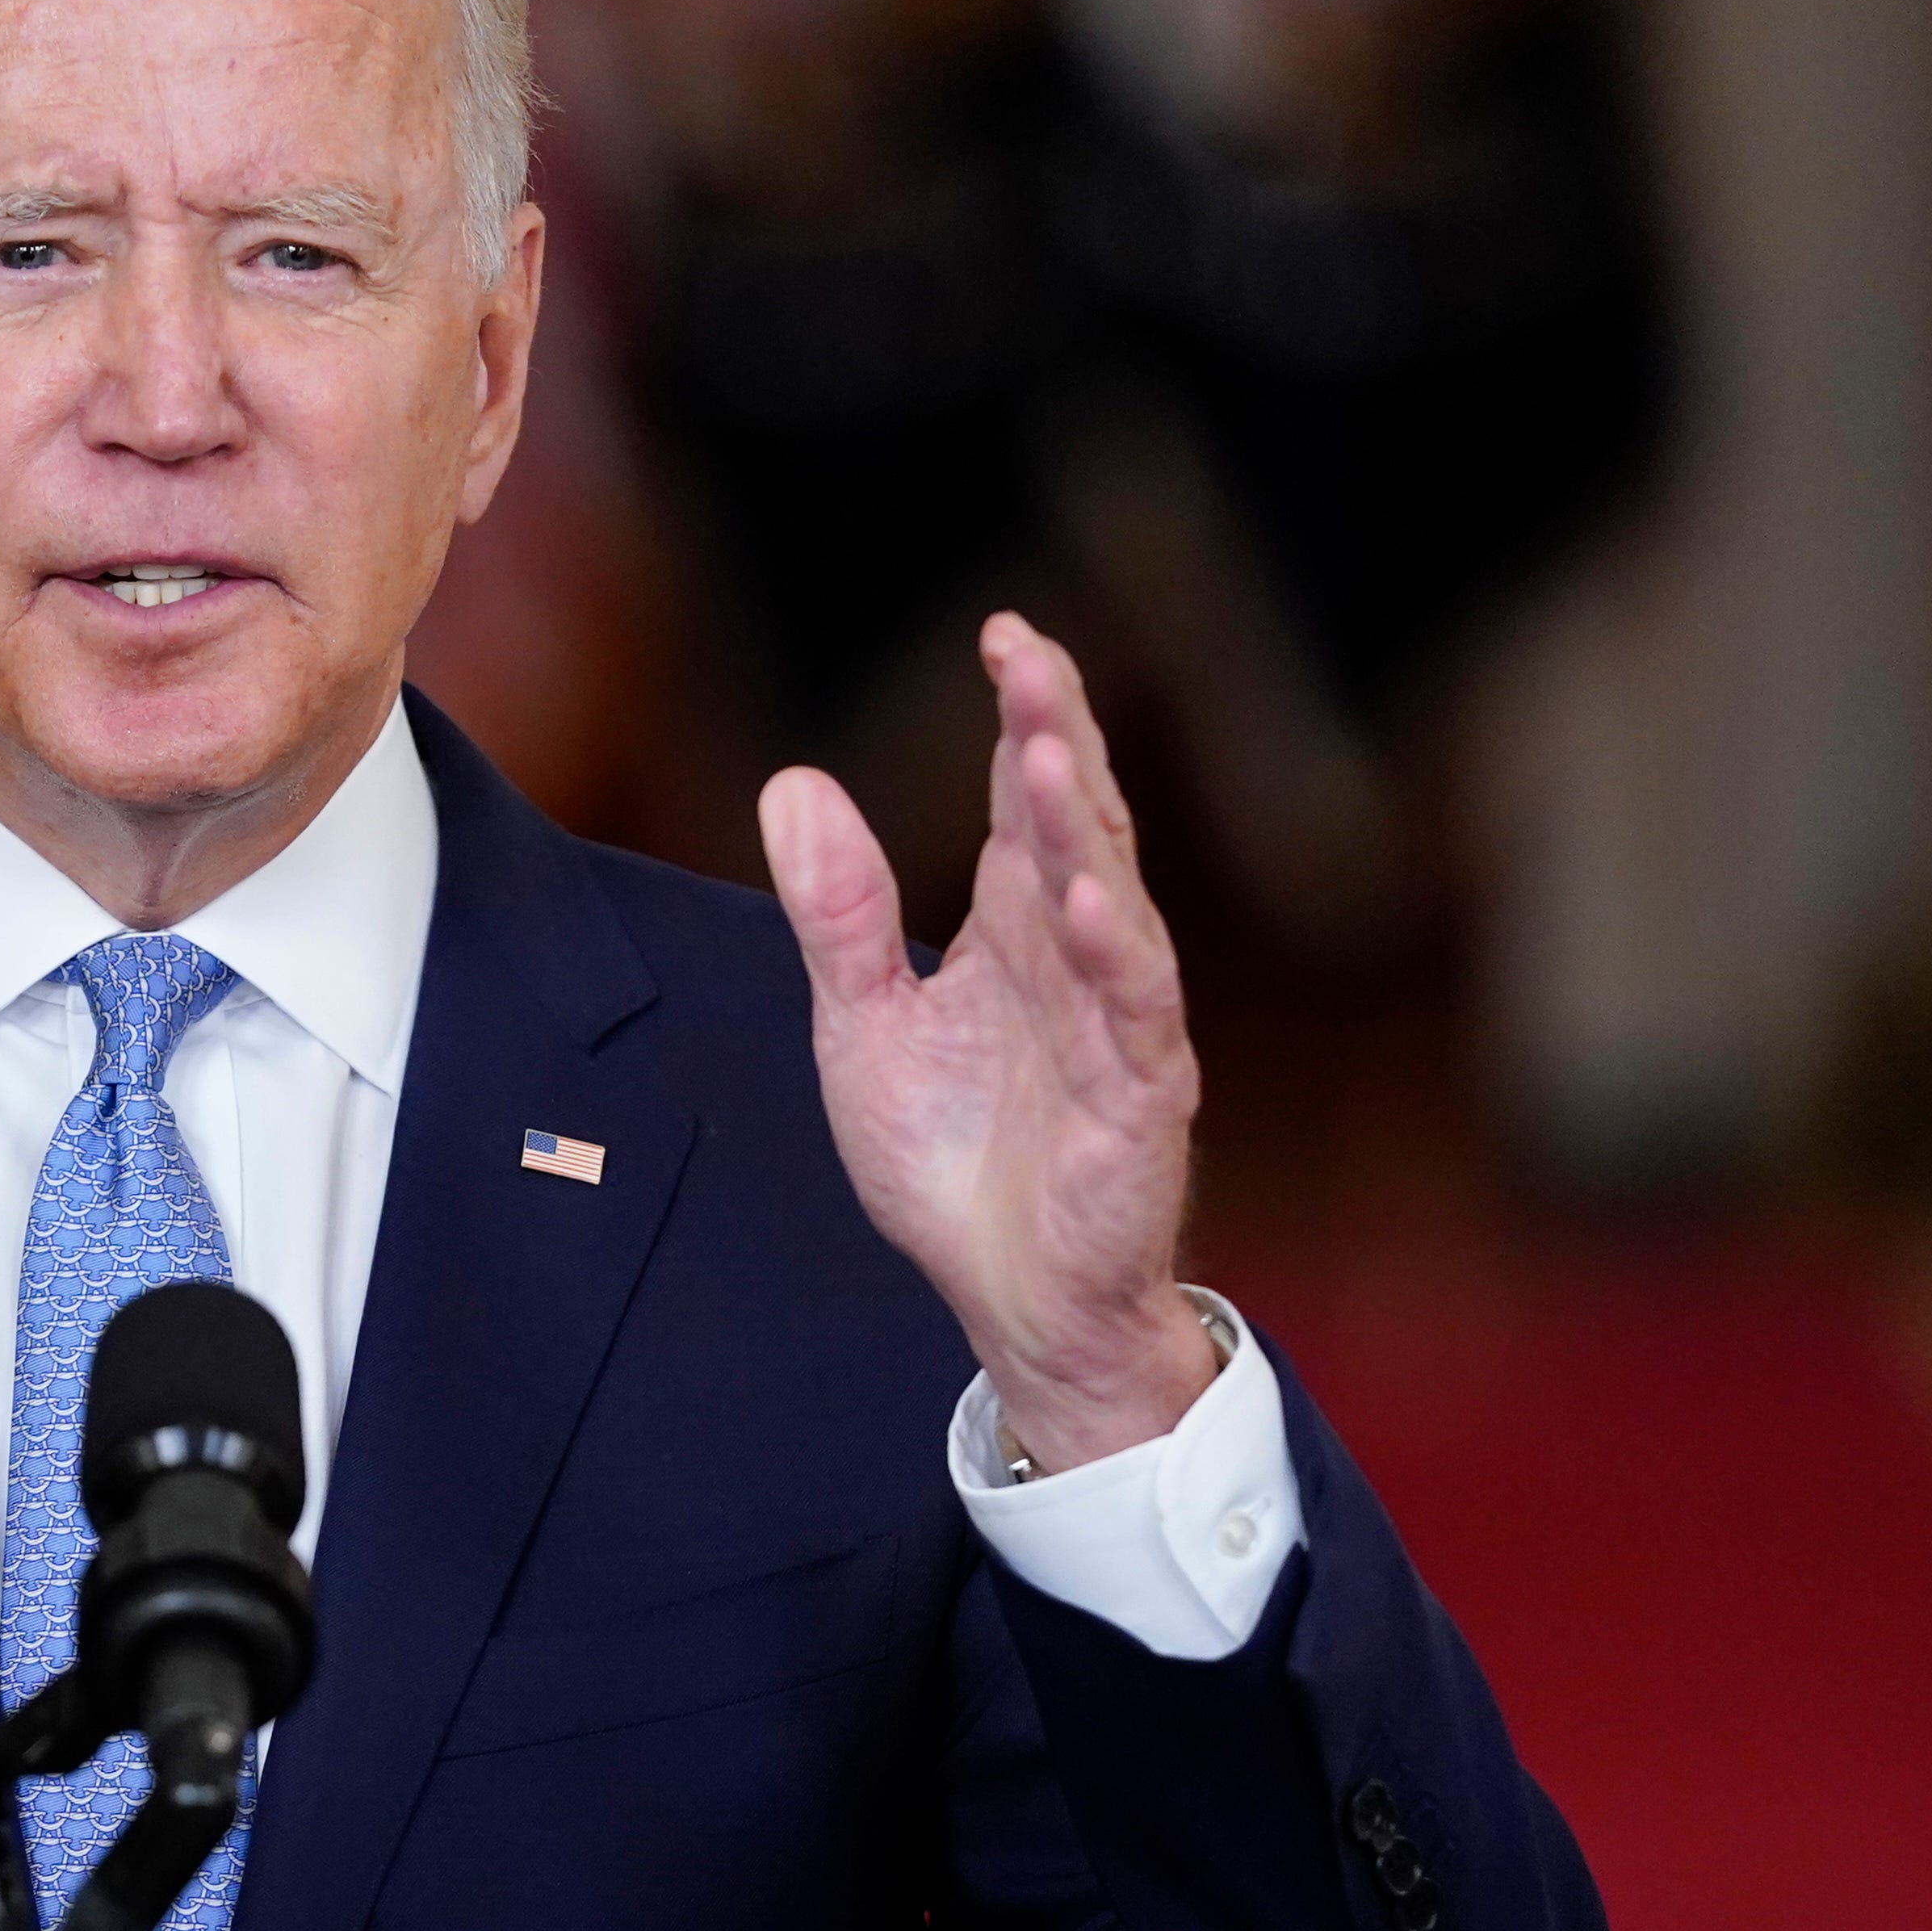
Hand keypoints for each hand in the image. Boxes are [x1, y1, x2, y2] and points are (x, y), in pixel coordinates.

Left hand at [760, 613, 1218, 1471]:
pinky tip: (1081, 900)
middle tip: (1030, 657)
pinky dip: (1110, 955)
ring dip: (1081, 829)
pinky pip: (1133, 1016)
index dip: (1023, 716)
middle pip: (1074, 825)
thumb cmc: (951, 1160)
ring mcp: (1117, 1024)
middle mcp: (1073, 957)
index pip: (1025, 801)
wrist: (1007, 1296)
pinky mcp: (1139, 1100)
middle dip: (1056, 737)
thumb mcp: (860, 1025)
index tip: (1004, 634)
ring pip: (1109, 902)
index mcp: (1013, 929)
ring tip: (1048, 752)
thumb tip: (792, 782)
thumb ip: (836, 911)